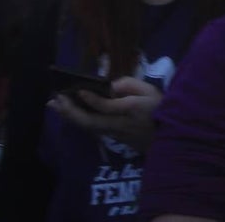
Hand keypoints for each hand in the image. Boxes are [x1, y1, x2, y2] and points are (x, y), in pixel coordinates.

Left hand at [47, 76, 161, 151]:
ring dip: (69, 116)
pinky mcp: (113, 139)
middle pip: (90, 121)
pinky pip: (92, 129)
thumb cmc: (160, 108)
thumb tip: (110, 87)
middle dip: (70, 110)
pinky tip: (70, 114)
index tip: (77, 90)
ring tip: (54, 105)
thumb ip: (130, 85)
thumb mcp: (150, 90)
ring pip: (87, 127)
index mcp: (131, 109)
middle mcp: (119, 124)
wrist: (170, 136)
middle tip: (55, 99)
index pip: (106, 106)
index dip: (90, 99)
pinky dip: (78, 120)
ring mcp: (114, 134)